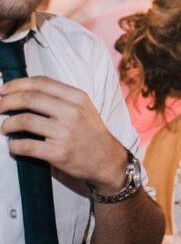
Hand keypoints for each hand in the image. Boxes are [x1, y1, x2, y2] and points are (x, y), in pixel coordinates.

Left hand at [0, 76, 129, 192]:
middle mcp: (72, 113)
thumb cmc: (91, 133)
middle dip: (6, 101)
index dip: (17, 84)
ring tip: (5, 128)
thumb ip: (60, 98)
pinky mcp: (59, 153)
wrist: (108, 161)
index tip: (4, 90)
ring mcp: (65, 133)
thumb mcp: (84, 109)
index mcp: (77, 98)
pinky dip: (14, 146)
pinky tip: (13, 146)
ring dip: (7, 124)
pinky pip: (26, 145)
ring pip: (25, 121)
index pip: (41, 83)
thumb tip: (24, 91)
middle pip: (30, 98)